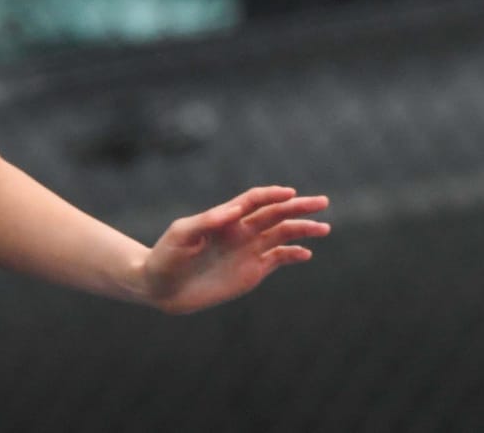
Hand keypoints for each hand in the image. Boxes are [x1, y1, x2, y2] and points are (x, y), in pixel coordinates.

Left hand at [139, 186, 330, 313]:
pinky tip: (306, 254)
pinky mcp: (251, 272)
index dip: (272, 195)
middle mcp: (241, 231)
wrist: (160, 288)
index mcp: (225, 218)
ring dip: (302, 231)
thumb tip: (235, 210)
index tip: (289, 194)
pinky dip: (293, 255)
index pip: (254, 200)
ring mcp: (248, 251)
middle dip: (299, 208)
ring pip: (282, 235)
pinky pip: (277, 259)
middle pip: (276, 214)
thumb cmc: (166, 256)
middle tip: (322, 202)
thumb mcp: (181, 235)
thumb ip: (207, 221)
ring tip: (323, 228)